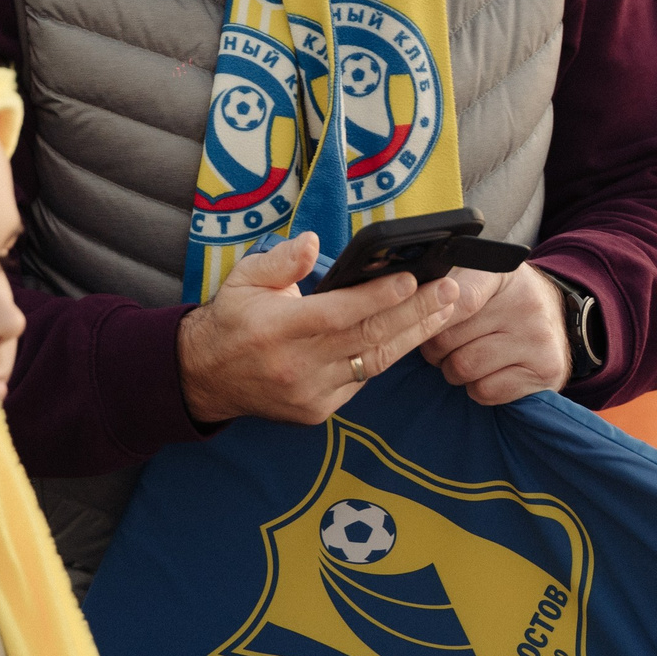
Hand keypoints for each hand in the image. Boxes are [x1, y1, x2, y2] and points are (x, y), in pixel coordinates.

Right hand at [177, 235, 466, 425]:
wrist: (206, 378)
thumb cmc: (231, 320)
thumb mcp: (244, 279)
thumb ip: (280, 261)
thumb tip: (313, 243)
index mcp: (276, 329)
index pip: (338, 314)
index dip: (378, 298)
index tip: (412, 279)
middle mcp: (296, 366)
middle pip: (368, 338)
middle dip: (415, 313)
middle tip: (450, 291)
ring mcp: (310, 393)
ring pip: (374, 362)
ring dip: (414, 335)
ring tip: (446, 309)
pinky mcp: (318, 411)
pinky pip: (362, 380)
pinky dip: (388, 356)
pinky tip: (413, 334)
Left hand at [418, 265, 570, 405]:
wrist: (558, 317)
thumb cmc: (502, 299)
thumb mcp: (479, 278)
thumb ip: (443, 283)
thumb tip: (400, 299)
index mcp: (502, 274)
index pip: (458, 298)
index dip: (429, 317)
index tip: (417, 323)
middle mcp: (525, 304)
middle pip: (448, 339)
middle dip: (435, 347)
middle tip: (443, 343)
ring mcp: (538, 339)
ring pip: (463, 368)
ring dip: (453, 369)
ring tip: (464, 356)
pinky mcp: (546, 371)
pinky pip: (485, 391)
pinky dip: (476, 387)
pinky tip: (487, 371)